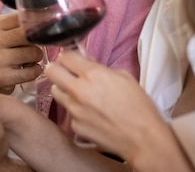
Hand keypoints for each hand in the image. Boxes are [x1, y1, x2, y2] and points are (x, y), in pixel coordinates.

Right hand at [0, 13, 42, 92]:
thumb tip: (47, 14)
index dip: (37, 23)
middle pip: (29, 35)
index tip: (44, 25)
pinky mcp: (1, 77)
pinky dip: (35, 70)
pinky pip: (32, 71)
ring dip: (37, 57)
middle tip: (33, 45)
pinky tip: (28, 69)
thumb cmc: (1, 50)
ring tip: (28, 58)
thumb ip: (20, 22)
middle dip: (37, 41)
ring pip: (34, 53)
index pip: (22, 18)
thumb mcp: (3, 31)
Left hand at [46, 50, 164, 159]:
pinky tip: (89, 112)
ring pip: (55, 91)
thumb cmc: (139, 107)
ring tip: (78, 92)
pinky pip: (67, 111)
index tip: (73, 60)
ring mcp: (74, 110)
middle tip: (68, 72)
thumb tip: (86, 63)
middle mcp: (78, 90)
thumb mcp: (124, 77)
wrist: (143, 139)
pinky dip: (74, 109)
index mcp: (93, 74)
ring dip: (63, 88)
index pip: (65, 56)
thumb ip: (100, 67)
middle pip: (51, 71)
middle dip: (58, 69)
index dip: (69, 56)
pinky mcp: (74, 125)